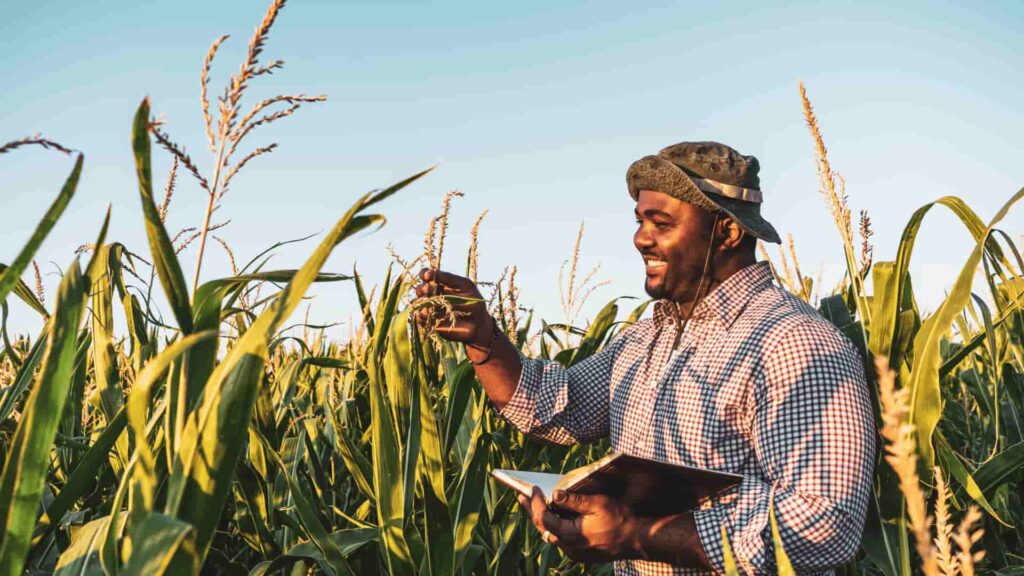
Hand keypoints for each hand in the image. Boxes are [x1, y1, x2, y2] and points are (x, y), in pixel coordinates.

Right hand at [411, 268, 489, 344]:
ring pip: (418, 303)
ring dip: (421, 301)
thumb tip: (434, 272)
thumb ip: (450, 278)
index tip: (429, 276)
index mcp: (440, 283)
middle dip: (422, 288)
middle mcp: (432, 295)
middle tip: (428, 289)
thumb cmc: (473, 302)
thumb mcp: (465, 286)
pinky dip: (422, 314)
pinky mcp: (430, 322)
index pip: (427, 275)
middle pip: (420, 289)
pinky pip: (420, 318)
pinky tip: (427, 312)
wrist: (478, 325)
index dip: (425, 273)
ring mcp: (430, 309)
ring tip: (427, 301)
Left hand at [518, 487, 646, 563]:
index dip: (536, 503)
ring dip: (543, 519)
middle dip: (532, 511)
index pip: (544, 518)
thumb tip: (555, 494)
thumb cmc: (620, 520)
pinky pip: (562, 539)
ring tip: (534, 504)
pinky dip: (555, 526)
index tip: (532, 489)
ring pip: (551, 535)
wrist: (638, 540)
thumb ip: (575, 500)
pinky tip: (555, 515)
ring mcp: (575, 552)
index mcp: (571, 536)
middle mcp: (569, 547)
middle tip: (522, 497)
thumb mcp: (598, 504)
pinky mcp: (581, 553)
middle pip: (543, 529)